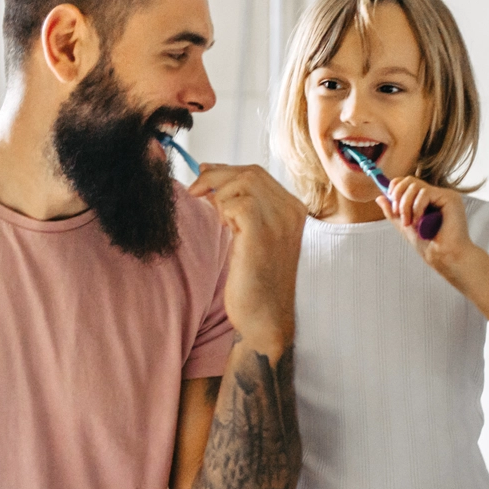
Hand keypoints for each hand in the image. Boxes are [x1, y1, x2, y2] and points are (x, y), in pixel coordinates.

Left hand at [189, 164, 305, 354]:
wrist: (266, 318)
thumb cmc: (256, 281)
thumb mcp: (252, 236)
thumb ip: (239, 206)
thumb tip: (208, 175)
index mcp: (293, 209)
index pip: (257, 173)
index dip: (226, 170)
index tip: (203, 177)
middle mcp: (291, 211)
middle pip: (249, 172)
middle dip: (216, 177)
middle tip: (195, 191)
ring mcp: (279, 221)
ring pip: (243, 182)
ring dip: (219, 195)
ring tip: (219, 221)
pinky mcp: (262, 233)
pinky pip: (237, 203)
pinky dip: (223, 210)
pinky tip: (225, 229)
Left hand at [376, 177, 478, 274]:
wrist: (443, 257)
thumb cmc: (428, 246)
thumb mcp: (404, 226)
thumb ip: (392, 212)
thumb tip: (379, 197)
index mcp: (428, 199)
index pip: (408, 182)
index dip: (395, 188)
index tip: (391, 202)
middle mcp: (437, 194)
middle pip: (410, 181)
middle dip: (399, 197)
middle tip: (399, 215)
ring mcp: (444, 195)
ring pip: (415, 185)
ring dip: (406, 205)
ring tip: (409, 223)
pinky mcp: (450, 198)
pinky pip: (425, 193)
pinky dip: (417, 207)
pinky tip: (419, 221)